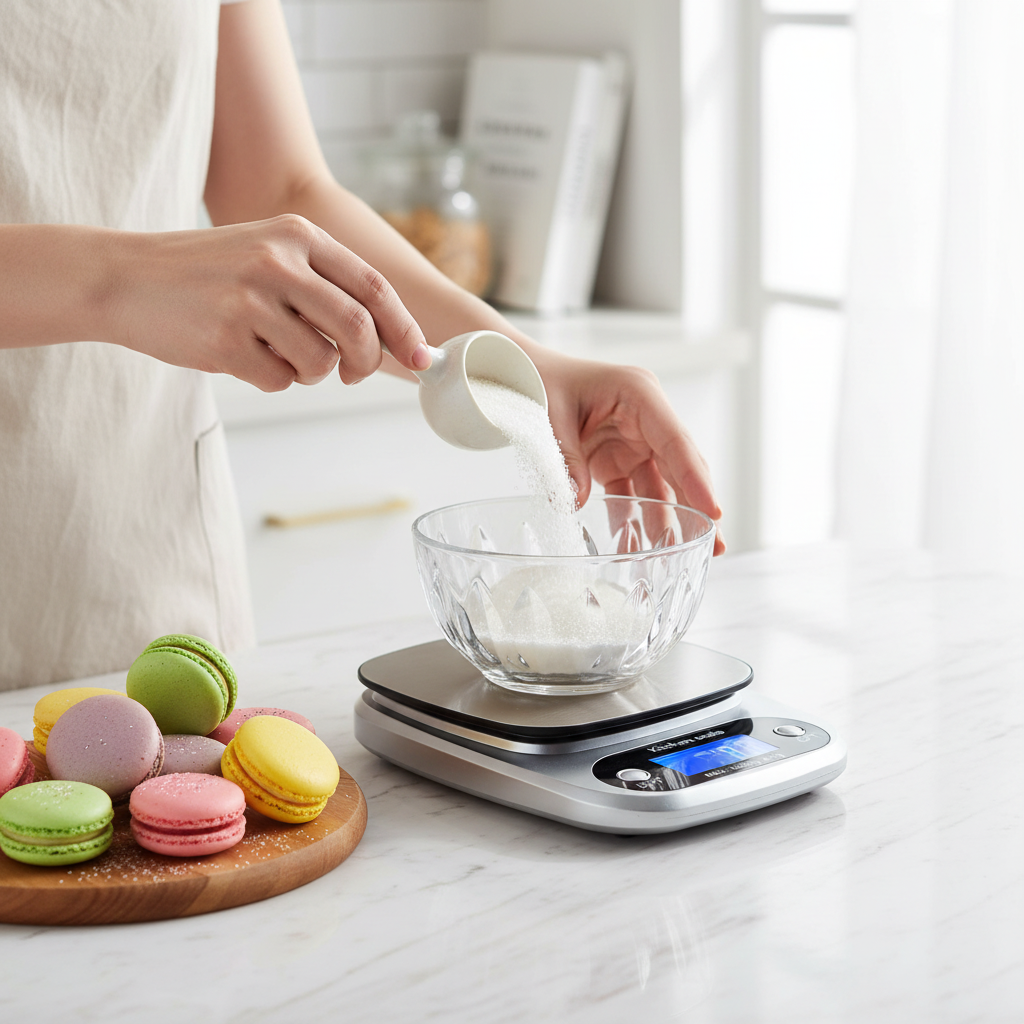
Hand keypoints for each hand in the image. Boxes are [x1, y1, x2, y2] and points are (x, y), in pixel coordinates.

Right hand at [111, 214, 430, 389]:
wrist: (125, 276)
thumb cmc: (208, 272)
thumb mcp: (268, 251)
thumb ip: (324, 283)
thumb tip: (388, 338)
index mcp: (297, 234)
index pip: (374, 286)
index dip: (404, 328)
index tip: (421, 358)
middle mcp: (278, 261)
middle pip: (358, 329)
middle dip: (366, 363)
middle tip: (352, 374)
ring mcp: (250, 300)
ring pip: (321, 362)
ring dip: (310, 372)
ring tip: (278, 353)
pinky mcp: (225, 339)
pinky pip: (279, 381)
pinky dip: (272, 380)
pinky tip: (243, 356)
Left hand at [530, 348, 725, 554]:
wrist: (523, 375)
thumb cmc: (541, 380)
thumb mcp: (551, 415)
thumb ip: (565, 458)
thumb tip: (577, 502)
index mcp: (639, 394)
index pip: (676, 441)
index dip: (695, 477)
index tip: (714, 510)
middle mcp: (646, 419)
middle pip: (680, 466)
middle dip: (698, 506)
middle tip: (715, 545)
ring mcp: (635, 441)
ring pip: (661, 485)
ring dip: (670, 520)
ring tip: (680, 555)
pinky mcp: (619, 459)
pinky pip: (633, 494)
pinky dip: (635, 520)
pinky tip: (638, 547)